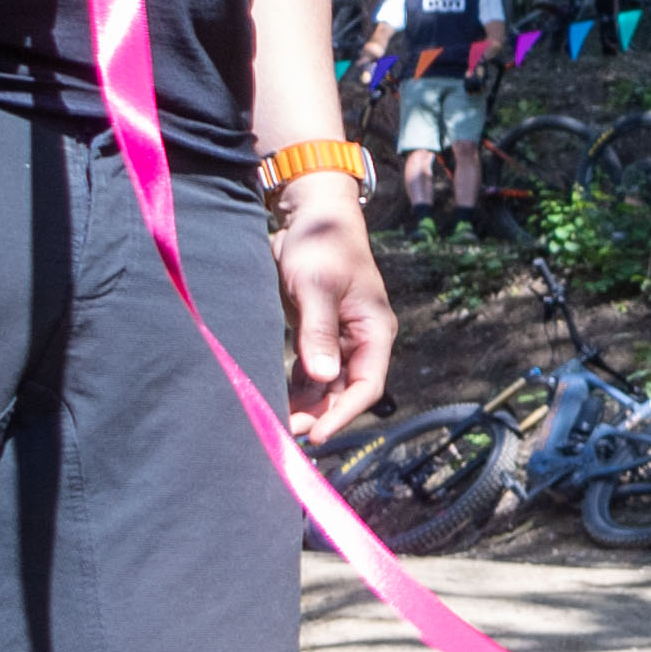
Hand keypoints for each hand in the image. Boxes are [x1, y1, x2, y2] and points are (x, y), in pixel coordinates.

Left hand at [270, 187, 391, 436]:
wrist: (312, 216)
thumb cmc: (321, 246)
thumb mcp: (316, 287)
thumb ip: (318, 332)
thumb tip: (321, 377)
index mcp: (375, 331)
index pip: (367, 386)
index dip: (344, 414)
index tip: (316, 435)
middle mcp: (362, 340)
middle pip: (346, 391)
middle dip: (320, 414)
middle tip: (285, 431)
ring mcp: (340, 339)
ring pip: (326, 385)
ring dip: (306, 404)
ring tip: (276, 420)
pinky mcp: (318, 334)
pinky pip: (311, 371)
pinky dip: (295, 387)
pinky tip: (275, 398)